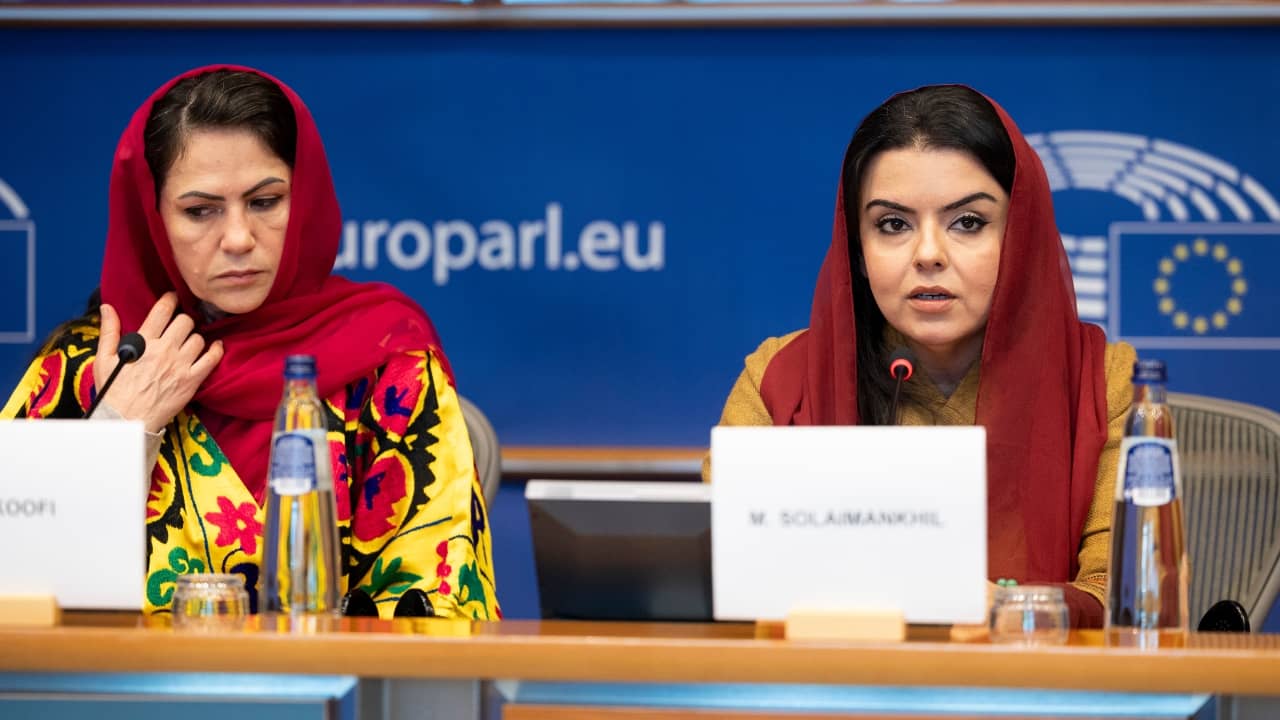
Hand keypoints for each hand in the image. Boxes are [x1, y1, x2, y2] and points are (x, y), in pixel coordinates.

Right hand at [95, 292, 224, 432]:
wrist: (126, 419)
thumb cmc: (114, 390)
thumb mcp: (103, 358)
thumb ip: (109, 331)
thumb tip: (108, 307)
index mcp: (143, 343)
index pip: (162, 311)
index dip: (170, 300)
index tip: (173, 298)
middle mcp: (164, 351)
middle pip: (185, 321)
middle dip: (184, 320)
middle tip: (181, 326)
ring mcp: (180, 366)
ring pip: (198, 338)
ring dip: (195, 338)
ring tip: (189, 342)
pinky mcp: (192, 381)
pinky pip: (212, 359)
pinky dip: (216, 350)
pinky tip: (215, 347)